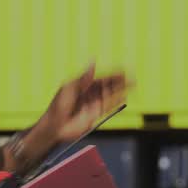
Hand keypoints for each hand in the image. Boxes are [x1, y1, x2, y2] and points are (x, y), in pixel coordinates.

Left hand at [9, 64, 131, 174]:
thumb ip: (84, 77)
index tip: (123, 70)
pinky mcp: (95, 114)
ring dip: (121, 90)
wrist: (55, 126)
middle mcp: (90, 94)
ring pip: (110, 95)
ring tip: (132, 85)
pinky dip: (117, 102)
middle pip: (108, 85)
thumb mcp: (70, 87)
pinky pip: (108, 106)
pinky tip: (124, 96)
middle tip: (131, 76)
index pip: (101, 78)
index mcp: (83, 85)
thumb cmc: (58, 105)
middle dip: (120, 81)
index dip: (113, 74)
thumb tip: (93, 62)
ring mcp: (93, 104)